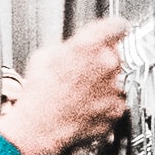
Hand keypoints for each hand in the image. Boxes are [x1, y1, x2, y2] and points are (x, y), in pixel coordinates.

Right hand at [0, 17, 127, 154]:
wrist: (38, 128)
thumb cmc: (37, 94)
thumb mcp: (45, 56)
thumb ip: (70, 46)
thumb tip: (76, 48)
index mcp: (89, 44)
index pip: (116, 26)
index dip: (114, 30)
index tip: (116, 32)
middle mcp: (107, 63)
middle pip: (115, 55)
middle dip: (102, 62)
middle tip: (82, 74)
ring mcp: (114, 87)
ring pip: (115, 80)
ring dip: (103, 86)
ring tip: (79, 96)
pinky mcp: (117, 109)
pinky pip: (116, 103)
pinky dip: (105, 106)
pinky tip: (85, 109)